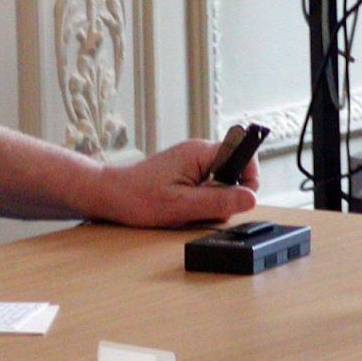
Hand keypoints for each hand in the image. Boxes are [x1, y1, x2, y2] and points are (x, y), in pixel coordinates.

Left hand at [98, 138, 257, 227]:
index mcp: (199, 152)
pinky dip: (201, 203)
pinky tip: (182, 209)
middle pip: (235, 174)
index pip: (243, 154)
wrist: (109, 194)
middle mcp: (198, 154)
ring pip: (222, 186)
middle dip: (226, 197)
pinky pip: (207, 190)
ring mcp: (192, 164)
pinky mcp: (186, 175)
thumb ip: (218, 201)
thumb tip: (251, 198)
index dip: (249, 178)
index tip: (236, 198)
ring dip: (211, 203)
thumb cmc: (137, 197)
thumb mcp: (182, 205)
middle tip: (200, 208)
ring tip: (185, 209)